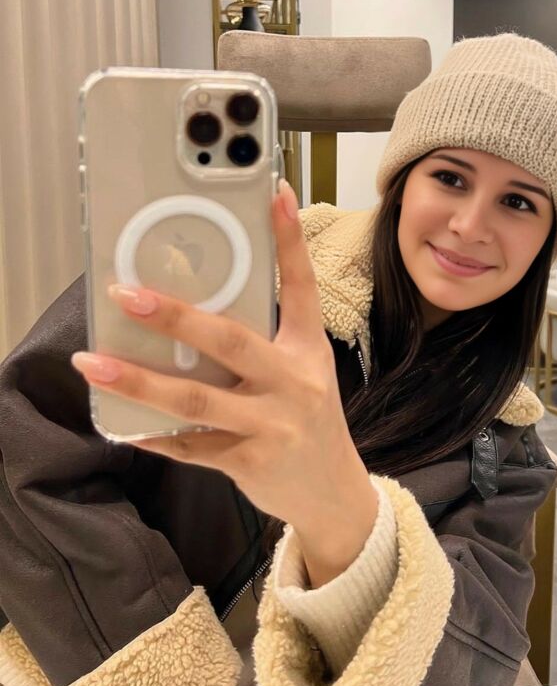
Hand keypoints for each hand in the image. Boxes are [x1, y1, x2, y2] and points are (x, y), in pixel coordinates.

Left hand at [70, 179, 369, 534]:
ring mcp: (272, 425)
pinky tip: (122, 426)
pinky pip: (192, 447)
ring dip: (141, 382)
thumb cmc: (310, 422)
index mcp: (307, 351)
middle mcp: (293, 383)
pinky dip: (155, 436)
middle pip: (231, 341)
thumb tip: (193, 319)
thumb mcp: (303, 375)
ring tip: (94, 364)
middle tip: (126, 293)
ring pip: (198, 400)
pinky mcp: (249, 461)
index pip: (301, 288)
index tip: (274, 194)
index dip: (288, 241)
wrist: (333, 492)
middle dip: (175, 317)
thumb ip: (262, 347)